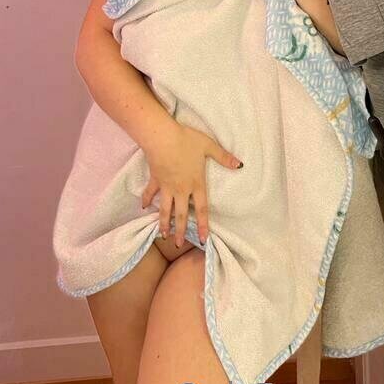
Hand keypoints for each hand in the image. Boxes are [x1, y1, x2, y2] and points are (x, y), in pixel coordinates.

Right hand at [140, 121, 242, 247]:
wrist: (162, 137)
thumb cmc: (187, 141)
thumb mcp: (209, 147)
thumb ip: (224, 157)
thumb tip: (240, 165)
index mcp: (196, 183)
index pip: (202, 208)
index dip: (204, 225)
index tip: (204, 240)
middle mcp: (181, 189)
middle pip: (181, 214)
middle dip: (181, 231)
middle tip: (179, 245)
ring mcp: (166, 186)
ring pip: (165, 209)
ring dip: (164, 223)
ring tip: (163, 235)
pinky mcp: (155, 179)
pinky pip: (150, 193)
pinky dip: (146, 200)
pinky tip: (144, 207)